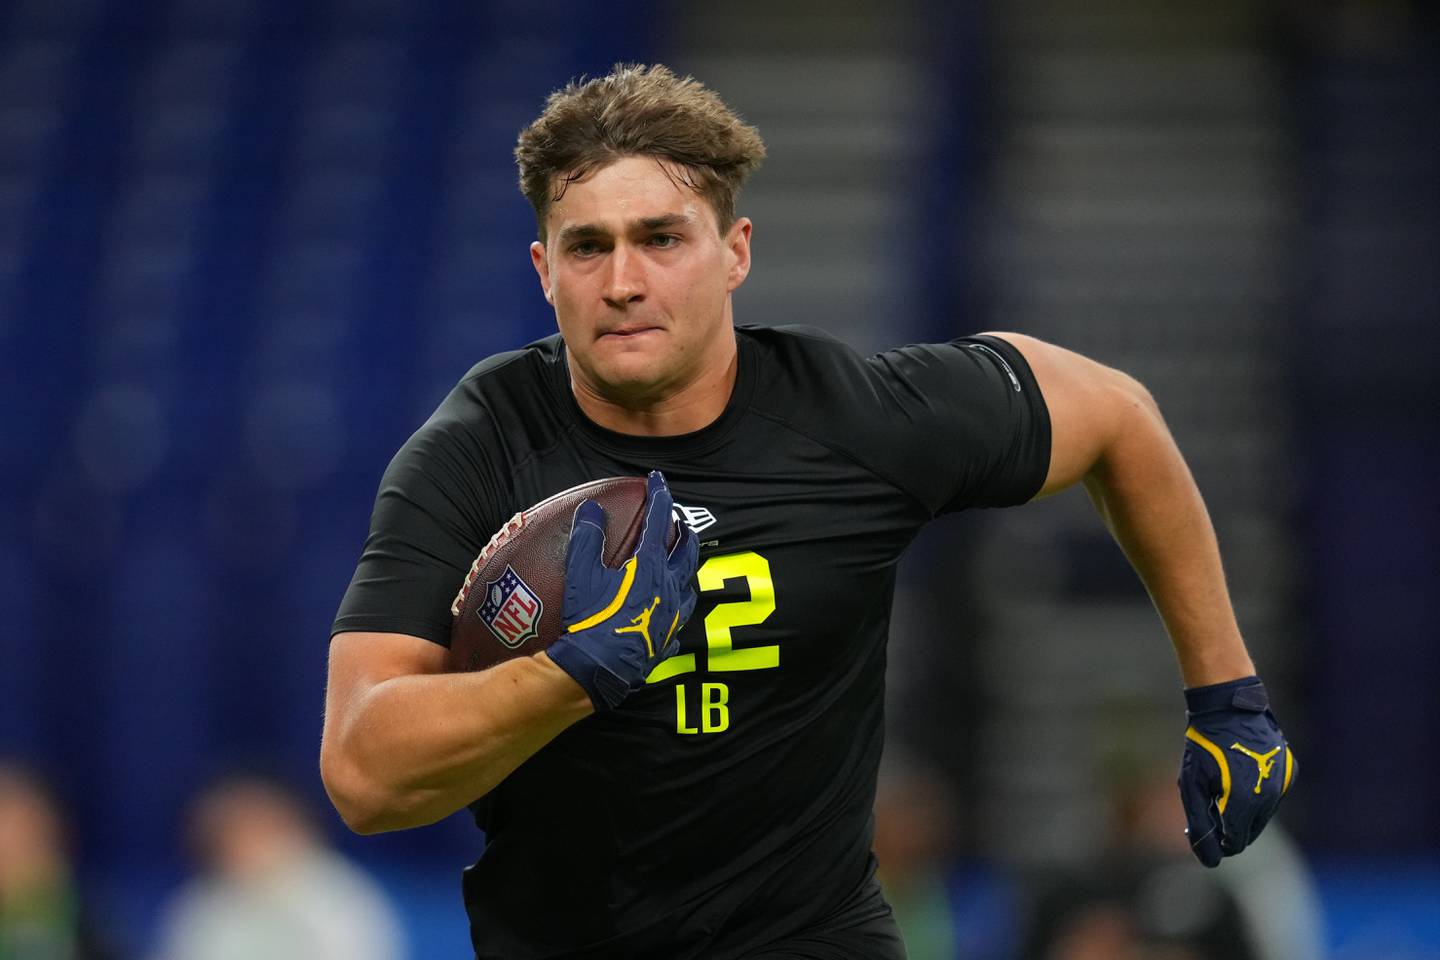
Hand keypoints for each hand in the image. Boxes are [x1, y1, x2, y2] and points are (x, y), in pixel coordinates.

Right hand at [545, 471, 698, 710]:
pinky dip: (677, 606)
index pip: (659, 521)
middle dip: (684, 532)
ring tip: (681, 561)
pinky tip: (671, 610)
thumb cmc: (590, 620)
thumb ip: (587, 538)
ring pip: (689, 584)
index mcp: (650, 567)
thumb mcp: (581, 575)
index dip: (659, 496)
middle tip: (679, 522)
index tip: (657, 480)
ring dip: (686, 567)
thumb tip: (590, 508)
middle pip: (686, 551)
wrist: (598, 669)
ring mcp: (672, 616)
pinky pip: (680, 618)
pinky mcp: (668, 640)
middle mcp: (669, 588)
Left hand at [1179, 676, 1295, 866]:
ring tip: (1222, 788)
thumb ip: (1200, 824)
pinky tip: (1239, 775)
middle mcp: (1270, 796)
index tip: (1202, 830)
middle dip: (1228, 829)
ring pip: (1262, 815)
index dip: (1216, 842)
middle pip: (1249, 832)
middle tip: (1208, 809)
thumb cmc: (1204, 746)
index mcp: (1244, 801)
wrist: (1229, 708)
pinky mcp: (1289, 772)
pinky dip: (1257, 795)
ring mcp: (1283, 784)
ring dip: (1243, 812)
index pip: (1235, 842)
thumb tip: (1210, 860)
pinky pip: (1272, 796)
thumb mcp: (1192, 785)